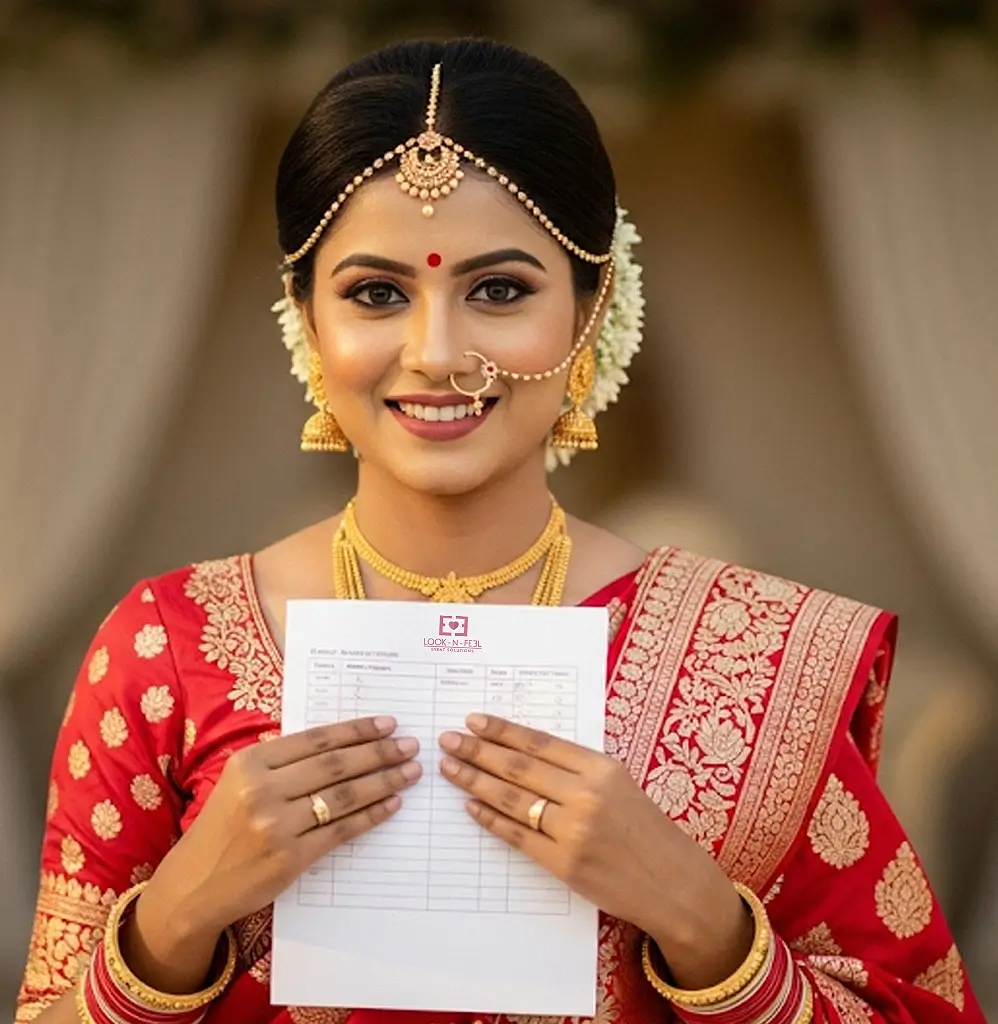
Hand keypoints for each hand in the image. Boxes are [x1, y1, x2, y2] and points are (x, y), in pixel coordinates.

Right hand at [143, 716, 420, 942]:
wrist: (193, 886)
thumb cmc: (222, 828)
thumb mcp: (240, 783)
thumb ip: (281, 763)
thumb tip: (344, 742)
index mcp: (250, 762)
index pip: (316, 740)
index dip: (356, 730)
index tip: (388, 723)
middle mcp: (261, 789)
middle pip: (335, 764)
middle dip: (379, 752)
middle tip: (409, 745)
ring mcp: (275, 825)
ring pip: (343, 796)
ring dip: (383, 781)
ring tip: (409, 772)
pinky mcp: (288, 858)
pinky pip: (341, 831)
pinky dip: (371, 815)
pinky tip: (391, 804)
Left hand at [438, 714, 752, 988]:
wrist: (672, 883)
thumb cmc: (644, 828)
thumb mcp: (619, 783)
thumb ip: (577, 767)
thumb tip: (521, 749)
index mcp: (601, 767)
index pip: (539, 742)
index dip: (502, 730)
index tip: (473, 720)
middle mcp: (587, 794)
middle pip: (519, 767)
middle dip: (478, 751)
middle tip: (448, 740)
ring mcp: (574, 831)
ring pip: (512, 798)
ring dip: (475, 781)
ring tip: (451, 768)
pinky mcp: (564, 864)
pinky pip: (516, 836)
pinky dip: (490, 818)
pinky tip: (471, 805)